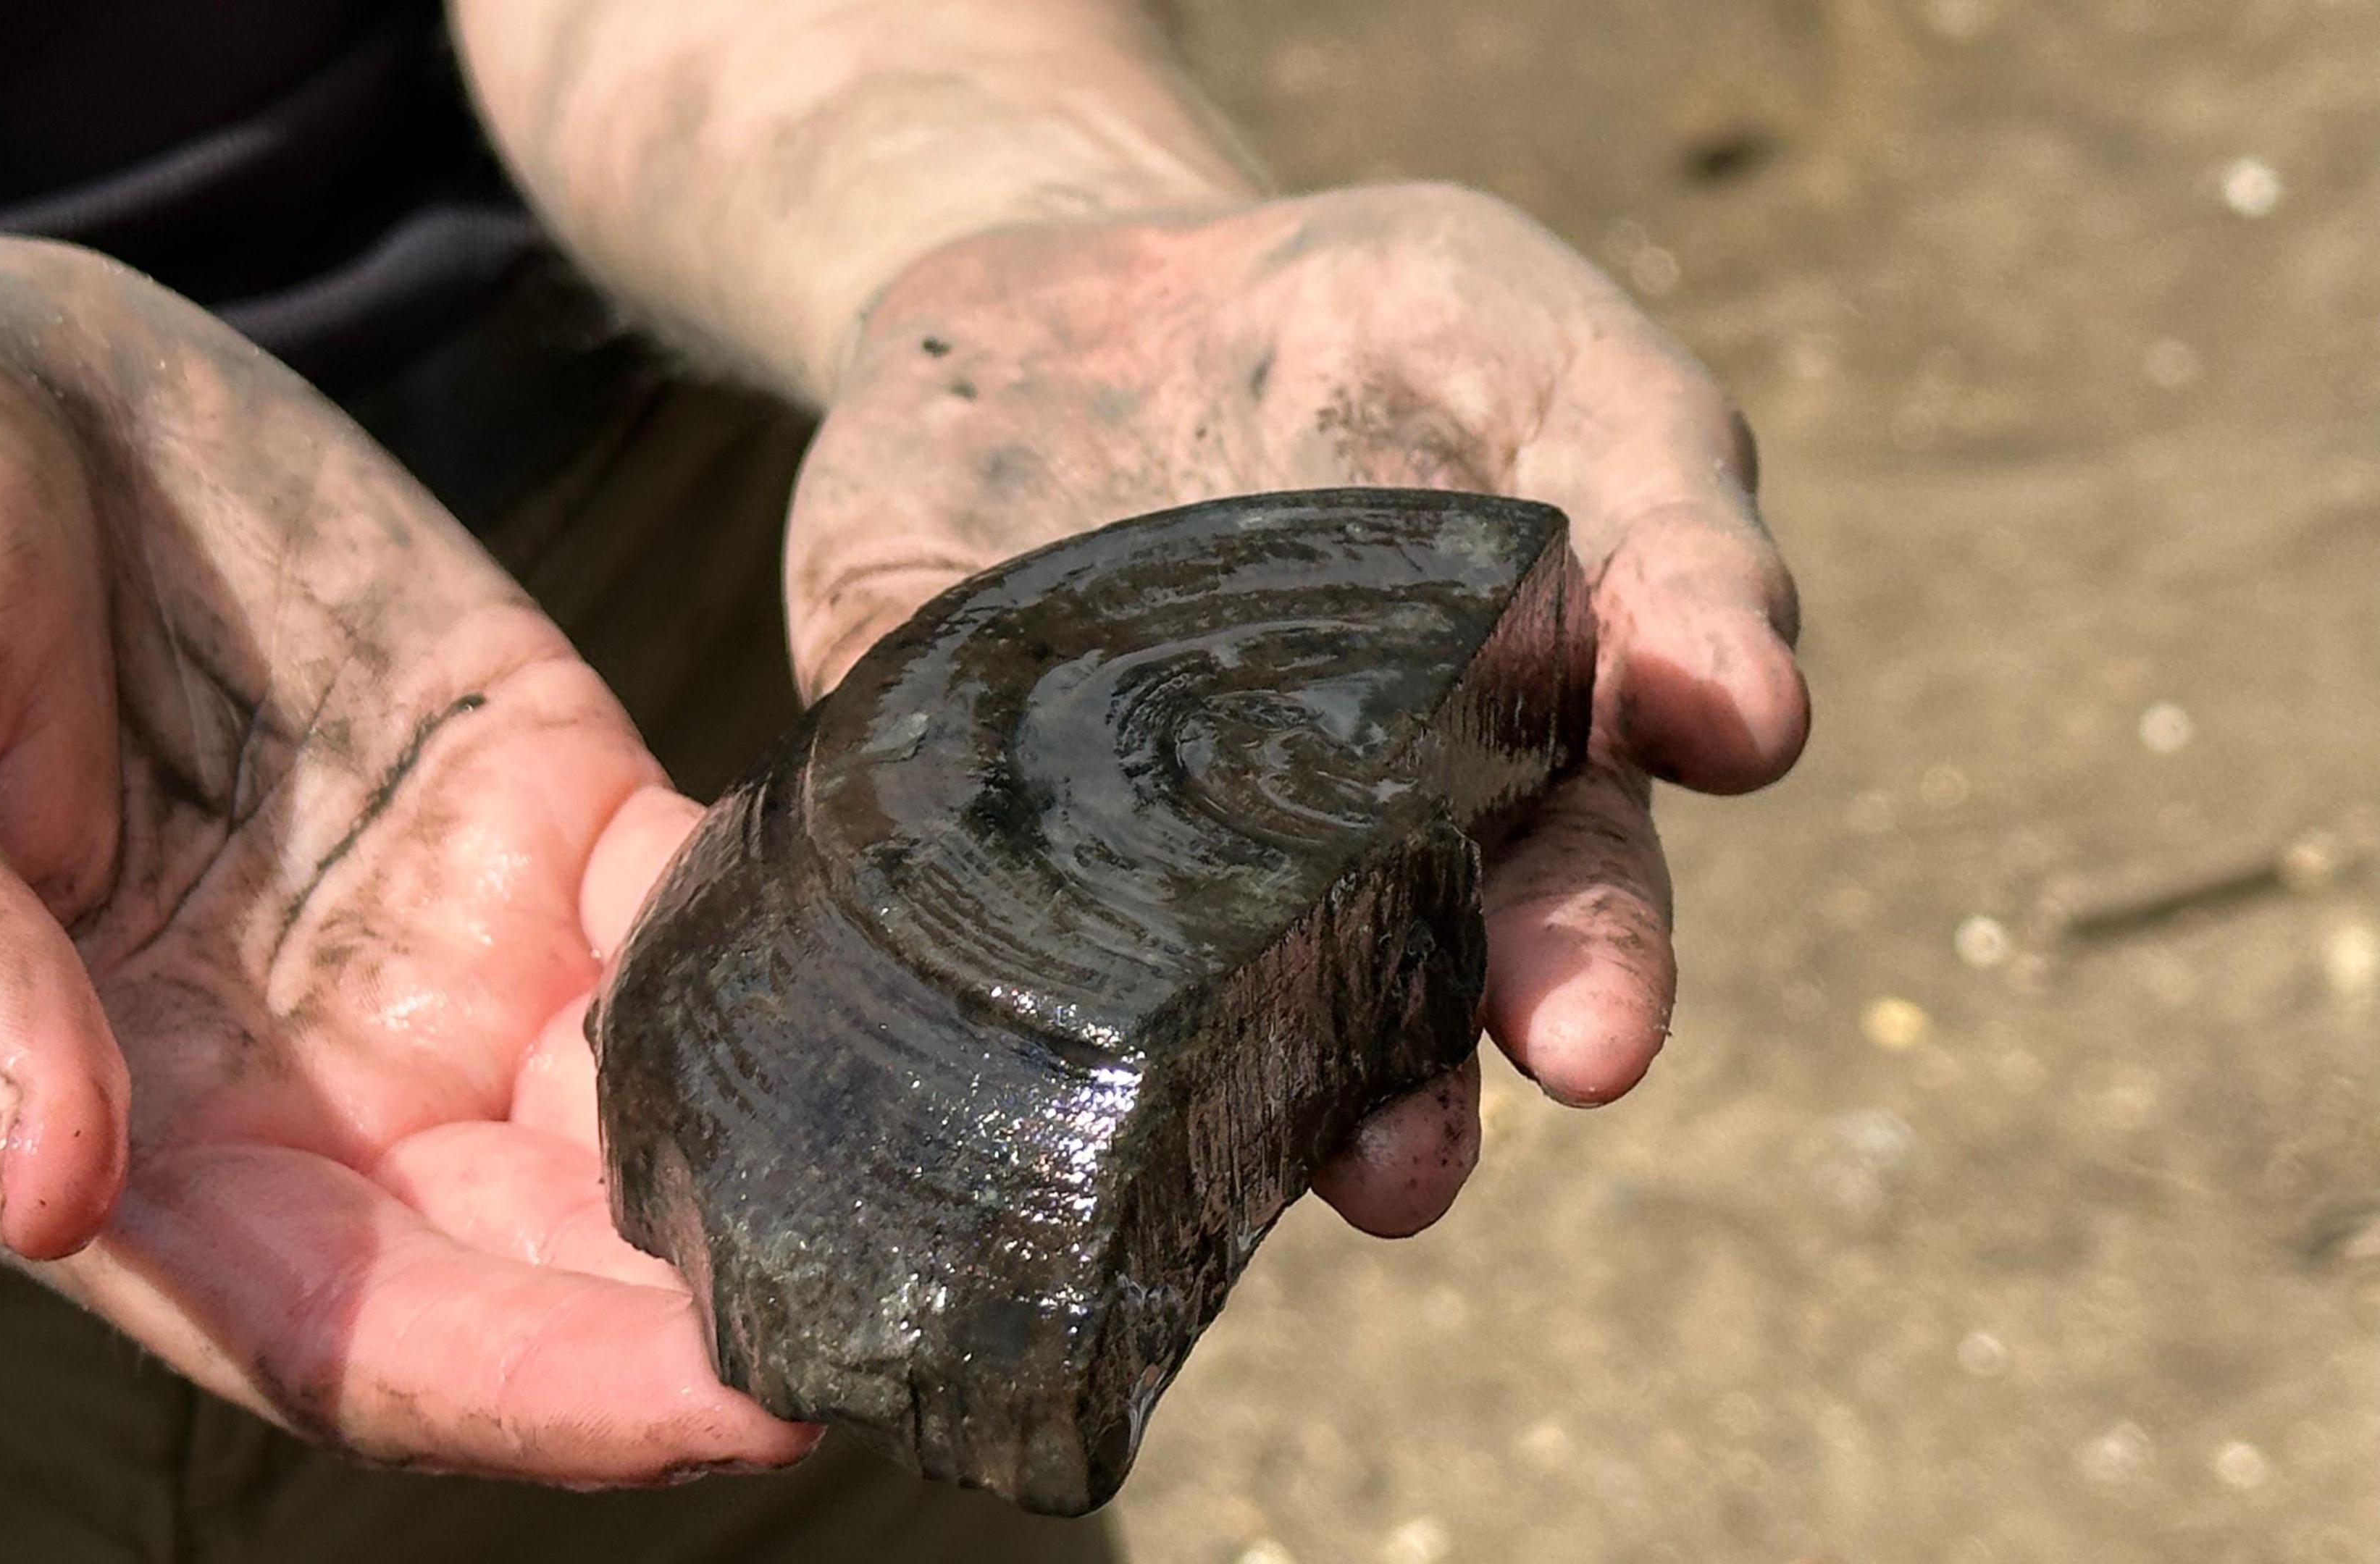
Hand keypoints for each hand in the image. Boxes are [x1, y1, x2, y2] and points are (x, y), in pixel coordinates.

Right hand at [0, 233, 813, 1481]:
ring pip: (650, 1112)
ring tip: (975, 1163)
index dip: (540, 1397)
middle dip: (717, 1310)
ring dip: (795, 1155)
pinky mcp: (534, 794)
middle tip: (929, 1310)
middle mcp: (306, 1081)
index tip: (734, 1409)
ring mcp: (438, 939)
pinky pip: (695, 905)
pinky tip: (911, 958)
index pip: (353, 1339)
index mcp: (118, 1128)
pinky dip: (797, 946)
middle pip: (546, 1260)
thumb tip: (46, 1195)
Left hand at [785, 183, 1809, 1236]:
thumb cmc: (1374, 331)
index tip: (1610, 1013)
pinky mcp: (962, 828)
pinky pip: (972, 918)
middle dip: (1462, 1049)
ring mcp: (1143, 859)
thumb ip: (1654, 504)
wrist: (1082, 305)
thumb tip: (1747, 712)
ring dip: (1282, 1093)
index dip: (1614, 934)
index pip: (1579, 887)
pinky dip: (994, 980)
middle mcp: (1333, 859)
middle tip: (1517, 1098)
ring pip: (1209, 1011)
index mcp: (1500, 769)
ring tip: (1366, 1163)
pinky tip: (1029, 1040)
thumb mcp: (1540, 354)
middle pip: (1414, 988)